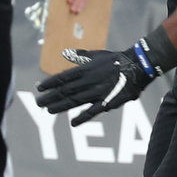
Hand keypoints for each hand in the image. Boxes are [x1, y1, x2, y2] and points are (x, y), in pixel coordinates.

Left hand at [36, 46, 154, 125]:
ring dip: (60, 106)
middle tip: (38, 103)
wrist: (138, 66)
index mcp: (85, 69)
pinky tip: (73, 123)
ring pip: (75, 101)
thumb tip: (65, 53)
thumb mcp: (96, 55)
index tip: (39, 88)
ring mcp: (97, 92)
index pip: (63, 77)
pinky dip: (83, 117)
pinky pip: (93, 111)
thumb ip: (80, 56)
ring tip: (48, 110)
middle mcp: (89, 81)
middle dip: (50, 97)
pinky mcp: (108, 101)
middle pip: (65, 91)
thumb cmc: (116, 59)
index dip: (50, 83)